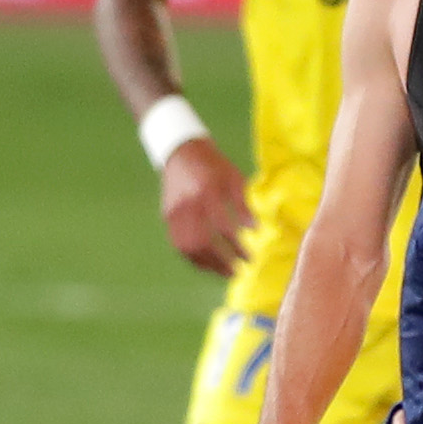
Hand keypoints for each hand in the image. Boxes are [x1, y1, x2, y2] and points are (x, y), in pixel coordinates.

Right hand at [155, 138, 249, 276]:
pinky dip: (194, 258)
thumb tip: (256, 228)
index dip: (237, 246)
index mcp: (206, 192)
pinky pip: (179, 245)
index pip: (223, 227)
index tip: (250, 257)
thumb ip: (244, 203)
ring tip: (225, 272)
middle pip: (202, 243)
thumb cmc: (213, 165)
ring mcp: (174, 213)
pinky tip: (208, 264)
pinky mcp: (167, 217)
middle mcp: (188, 205)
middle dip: (221, 262)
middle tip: (238, 271)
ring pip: (188, 248)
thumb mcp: (233, 178)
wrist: (181, 151)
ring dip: (207, 264)